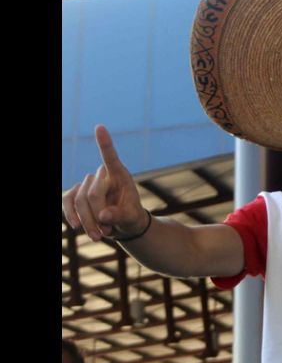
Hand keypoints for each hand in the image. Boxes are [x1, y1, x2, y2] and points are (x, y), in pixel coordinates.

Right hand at [62, 125, 146, 240]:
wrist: (123, 225)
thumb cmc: (132, 217)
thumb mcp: (132, 218)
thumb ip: (121, 216)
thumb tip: (103, 216)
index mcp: (120, 175)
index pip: (111, 157)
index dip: (105, 143)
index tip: (100, 127)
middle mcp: (102, 175)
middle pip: (92, 193)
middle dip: (96, 215)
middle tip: (106, 231)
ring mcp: (88, 184)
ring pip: (79, 200)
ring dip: (86, 221)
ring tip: (99, 235)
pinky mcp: (77, 194)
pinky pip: (68, 201)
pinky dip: (71, 215)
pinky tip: (77, 226)